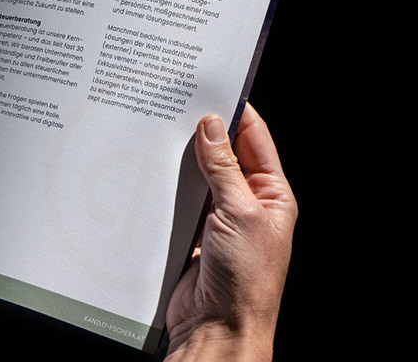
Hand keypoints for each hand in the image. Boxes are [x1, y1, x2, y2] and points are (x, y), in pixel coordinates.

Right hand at [165, 103, 296, 360]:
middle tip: (174, 105)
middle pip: (221, 155)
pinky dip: (162, 189)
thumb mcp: (239, 213)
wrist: (218, 330)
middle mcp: (246, 204)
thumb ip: (224, 169)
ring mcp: (216, 220)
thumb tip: (212, 125)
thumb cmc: (245, 279)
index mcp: (271, 194)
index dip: (233, 111)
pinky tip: (145, 172)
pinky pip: (175, 203)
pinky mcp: (190, 236)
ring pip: (195, 178)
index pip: (253, 138)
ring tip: (155, 133)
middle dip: (199, 133)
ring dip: (178, 162)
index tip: (211, 86)